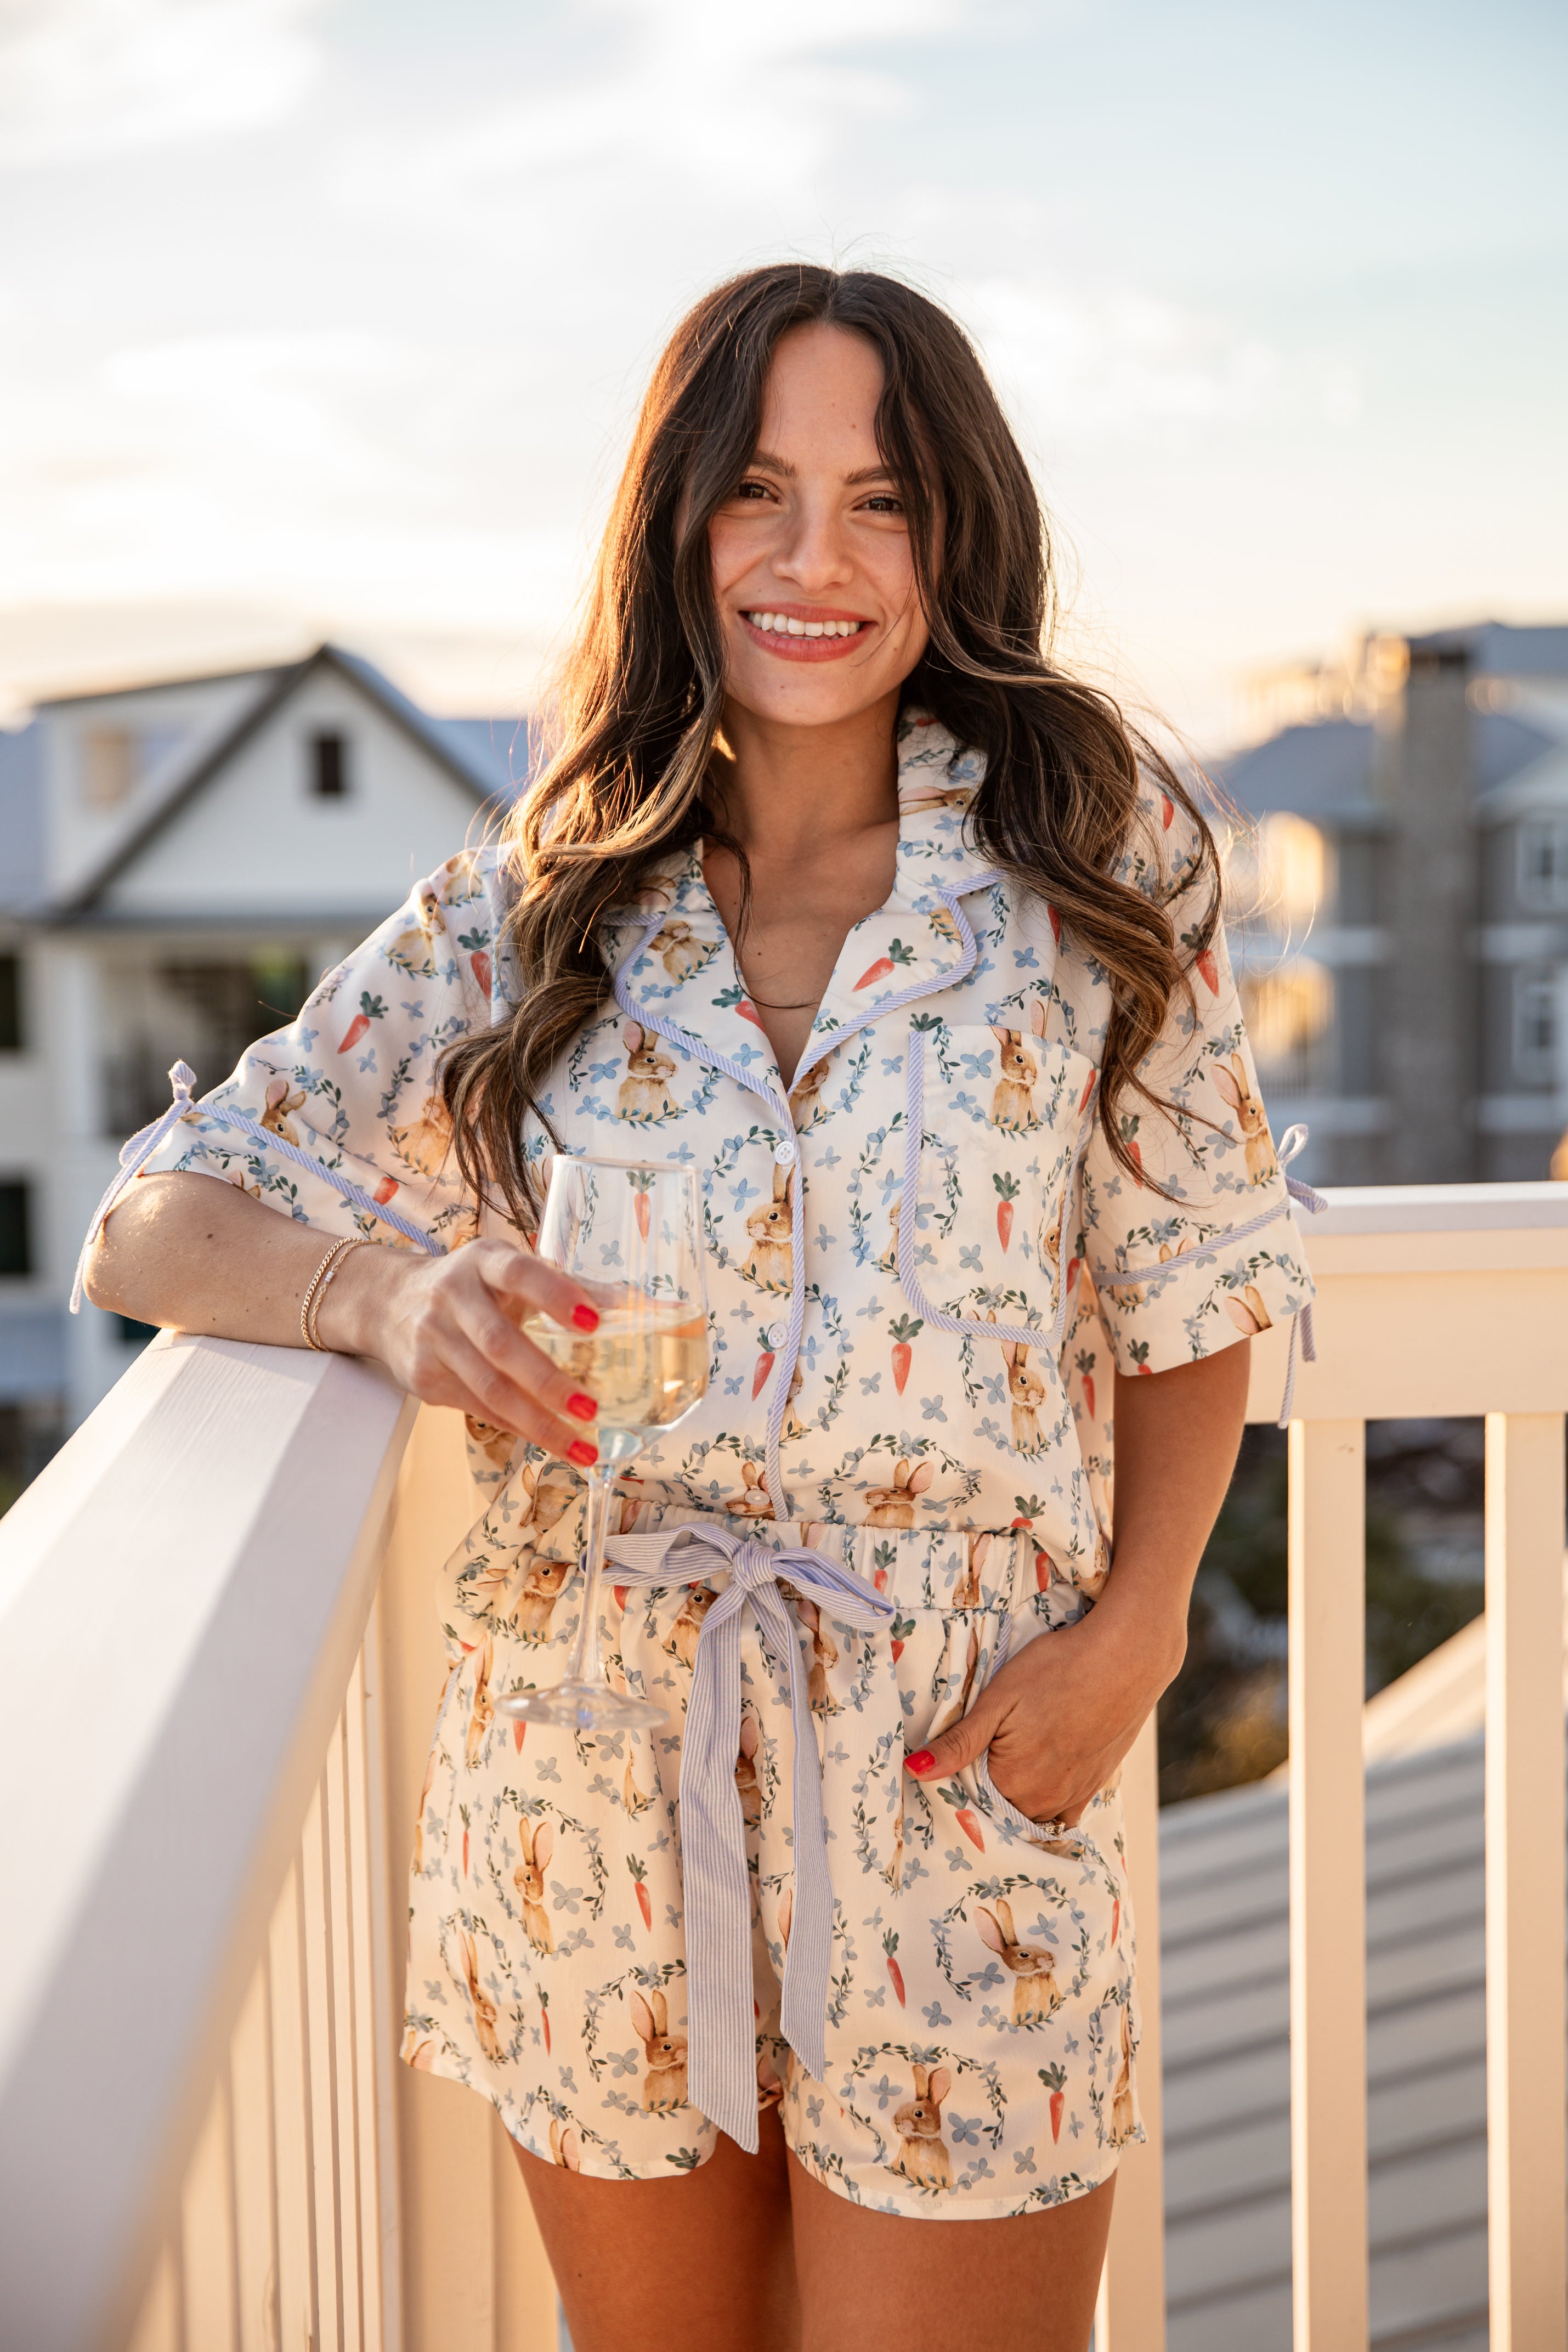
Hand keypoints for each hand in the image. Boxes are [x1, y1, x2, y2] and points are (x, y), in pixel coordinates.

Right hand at [320, 1238, 607, 1466]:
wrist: (390, 1302)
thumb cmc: (474, 1286)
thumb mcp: (513, 1271)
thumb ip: (574, 1286)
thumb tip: (647, 1307)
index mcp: (484, 1261)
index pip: (519, 1274)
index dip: (555, 1294)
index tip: (594, 1322)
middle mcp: (452, 1296)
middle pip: (500, 1345)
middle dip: (548, 1381)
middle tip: (591, 1408)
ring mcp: (433, 1339)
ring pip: (488, 1389)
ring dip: (538, 1422)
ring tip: (581, 1446)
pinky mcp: (424, 1377)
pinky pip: (477, 1409)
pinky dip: (517, 1426)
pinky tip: (550, 1440)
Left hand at [905, 1598, 1178, 1825]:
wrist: (1126, 1658)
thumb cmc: (1057, 1670)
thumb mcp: (998, 1699)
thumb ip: (959, 1743)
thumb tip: (914, 1770)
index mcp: (1012, 1782)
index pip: (968, 1801)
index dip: (955, 1783)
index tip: (949, 1763)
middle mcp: (1043, 1800)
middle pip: (1000, 1811)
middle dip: (983, 1796)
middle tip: (976, 1760)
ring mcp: (1073, 1795)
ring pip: (1031, 1813)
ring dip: (1016, 1801)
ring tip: (1007, 1766)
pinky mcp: (1096, 1784)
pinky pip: (1065, 1812)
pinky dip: (1048, 1805)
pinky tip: (1040, 1782)